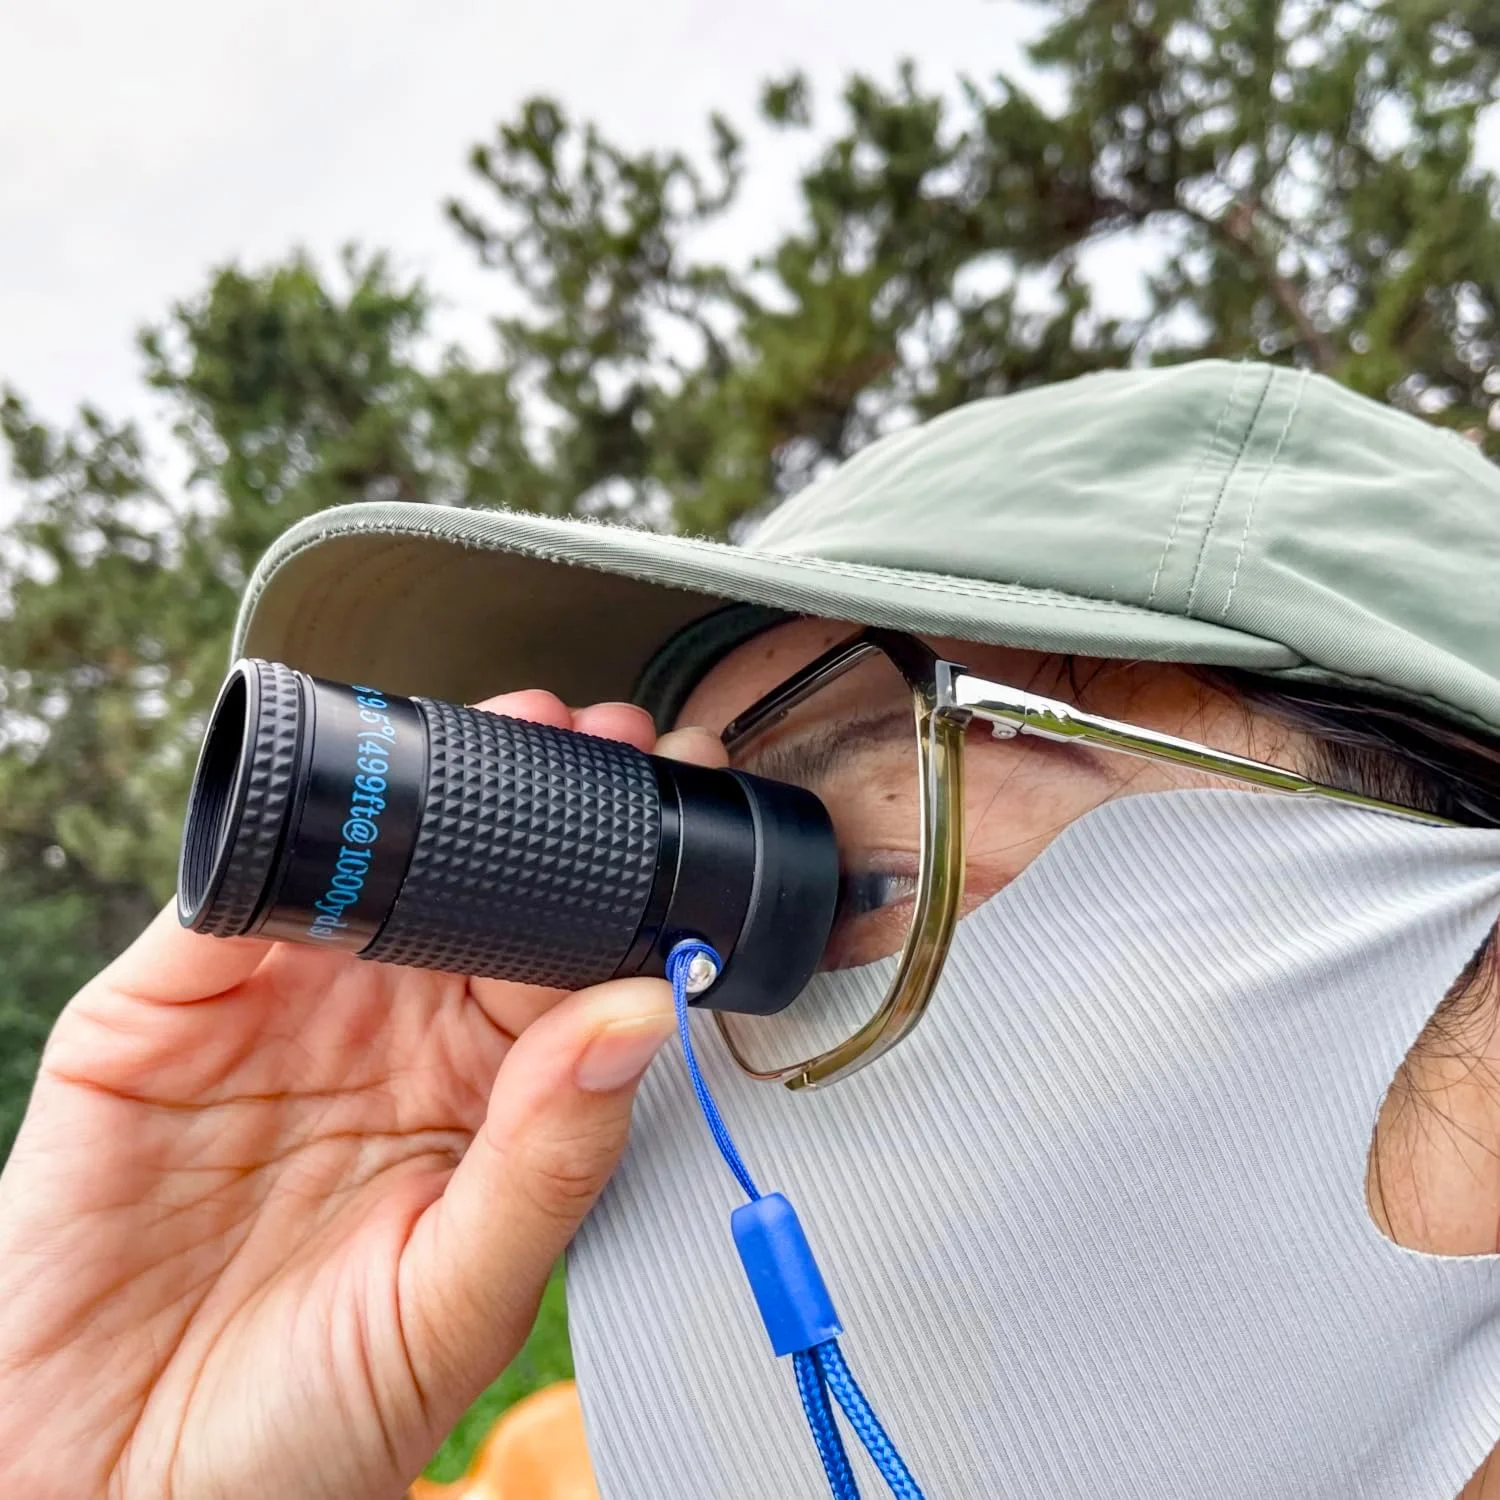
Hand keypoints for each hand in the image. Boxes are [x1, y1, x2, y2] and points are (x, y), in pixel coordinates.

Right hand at [0, 693, 726, 1499]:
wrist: (116, 1497)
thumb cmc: (304, 1426)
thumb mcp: (456, 1300)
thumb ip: (550, 1156)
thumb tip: (646, 1016)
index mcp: (476, 1098)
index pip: (566, 959)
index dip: (625, 879)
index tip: (680, 806)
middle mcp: (385, 1039)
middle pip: (478, 886)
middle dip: (549, 799)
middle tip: (612, 735)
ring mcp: (276, 1015)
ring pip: (361, 867)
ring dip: (433, 792)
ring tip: (515, 731)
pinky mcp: (160, 1016)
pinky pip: (224, 905)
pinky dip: (278, 847)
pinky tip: (345, 804)